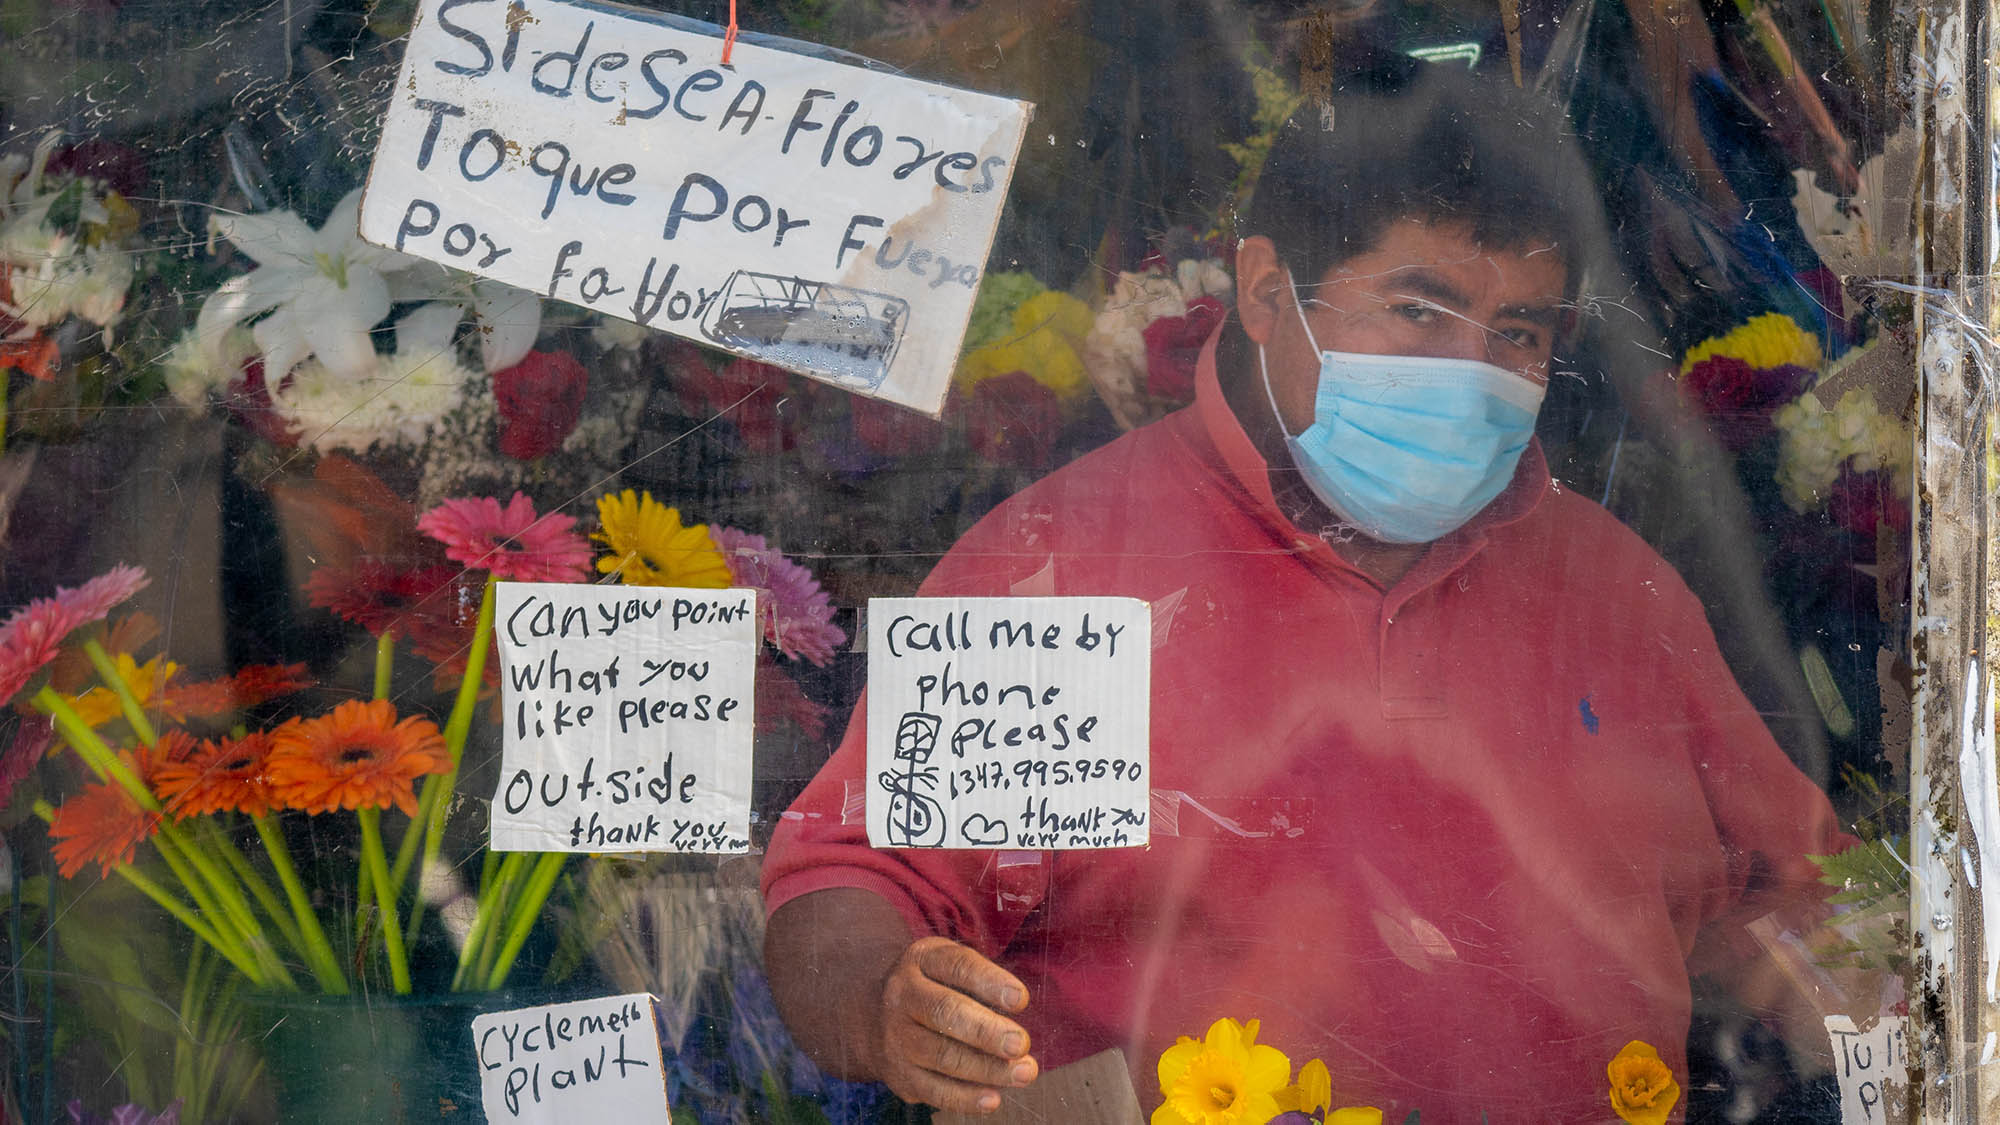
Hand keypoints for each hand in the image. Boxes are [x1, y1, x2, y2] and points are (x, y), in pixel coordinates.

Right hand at [874, 936, 1038, 1113]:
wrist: (874, 1015)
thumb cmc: (933, 986)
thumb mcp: (948, 965)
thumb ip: (981, 979)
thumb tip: (1018, 1006)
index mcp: (921, 960)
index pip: (957, 966)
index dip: (989, 982)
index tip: (1020, 999)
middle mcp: (903, 995)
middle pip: (945, 1012)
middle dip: (986, 1031)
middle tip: (1021, 1044)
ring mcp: (896, 1037)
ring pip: (942, 1055)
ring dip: (987, 1068)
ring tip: (1024, 1073)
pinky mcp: (899, 1074)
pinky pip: (934, 1090)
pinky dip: (965, 1098)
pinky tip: (993, 1099)